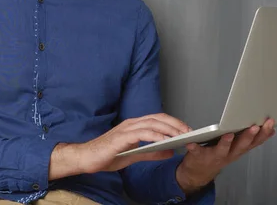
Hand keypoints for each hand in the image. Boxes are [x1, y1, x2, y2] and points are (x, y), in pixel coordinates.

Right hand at [50, 113, 189, 178]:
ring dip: (169, 129)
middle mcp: (132, 123)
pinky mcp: (122, 136)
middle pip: (159, 118)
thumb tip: (170, 151)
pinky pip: (143, 133)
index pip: (159, 119)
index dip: (174, 123)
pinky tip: (165, 140)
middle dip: (176, 124)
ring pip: (153, 123)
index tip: (187, 130)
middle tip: (189, 132)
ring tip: (181, 136)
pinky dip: (156, 135)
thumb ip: (152, 153)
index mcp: (135, 125)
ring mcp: (127, 128)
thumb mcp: (134, 156)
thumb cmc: (107, 155)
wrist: (86, 158)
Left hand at [176, 118, 275, 194]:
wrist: (198, 173)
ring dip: (226, 143)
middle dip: (249, 136)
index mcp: (239, 149)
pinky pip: (197, 151)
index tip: (270, 123)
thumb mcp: (238, 147)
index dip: (264, 133)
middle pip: (241, 145)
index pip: (255, 141)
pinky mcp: (199, 156)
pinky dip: (194, 147)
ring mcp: (215, 156)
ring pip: (222, 150)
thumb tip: (270, 130)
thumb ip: (251, 139)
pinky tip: (192, 143)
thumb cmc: (218, 155)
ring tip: (229, 134)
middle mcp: (229, 154)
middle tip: (255, 126)